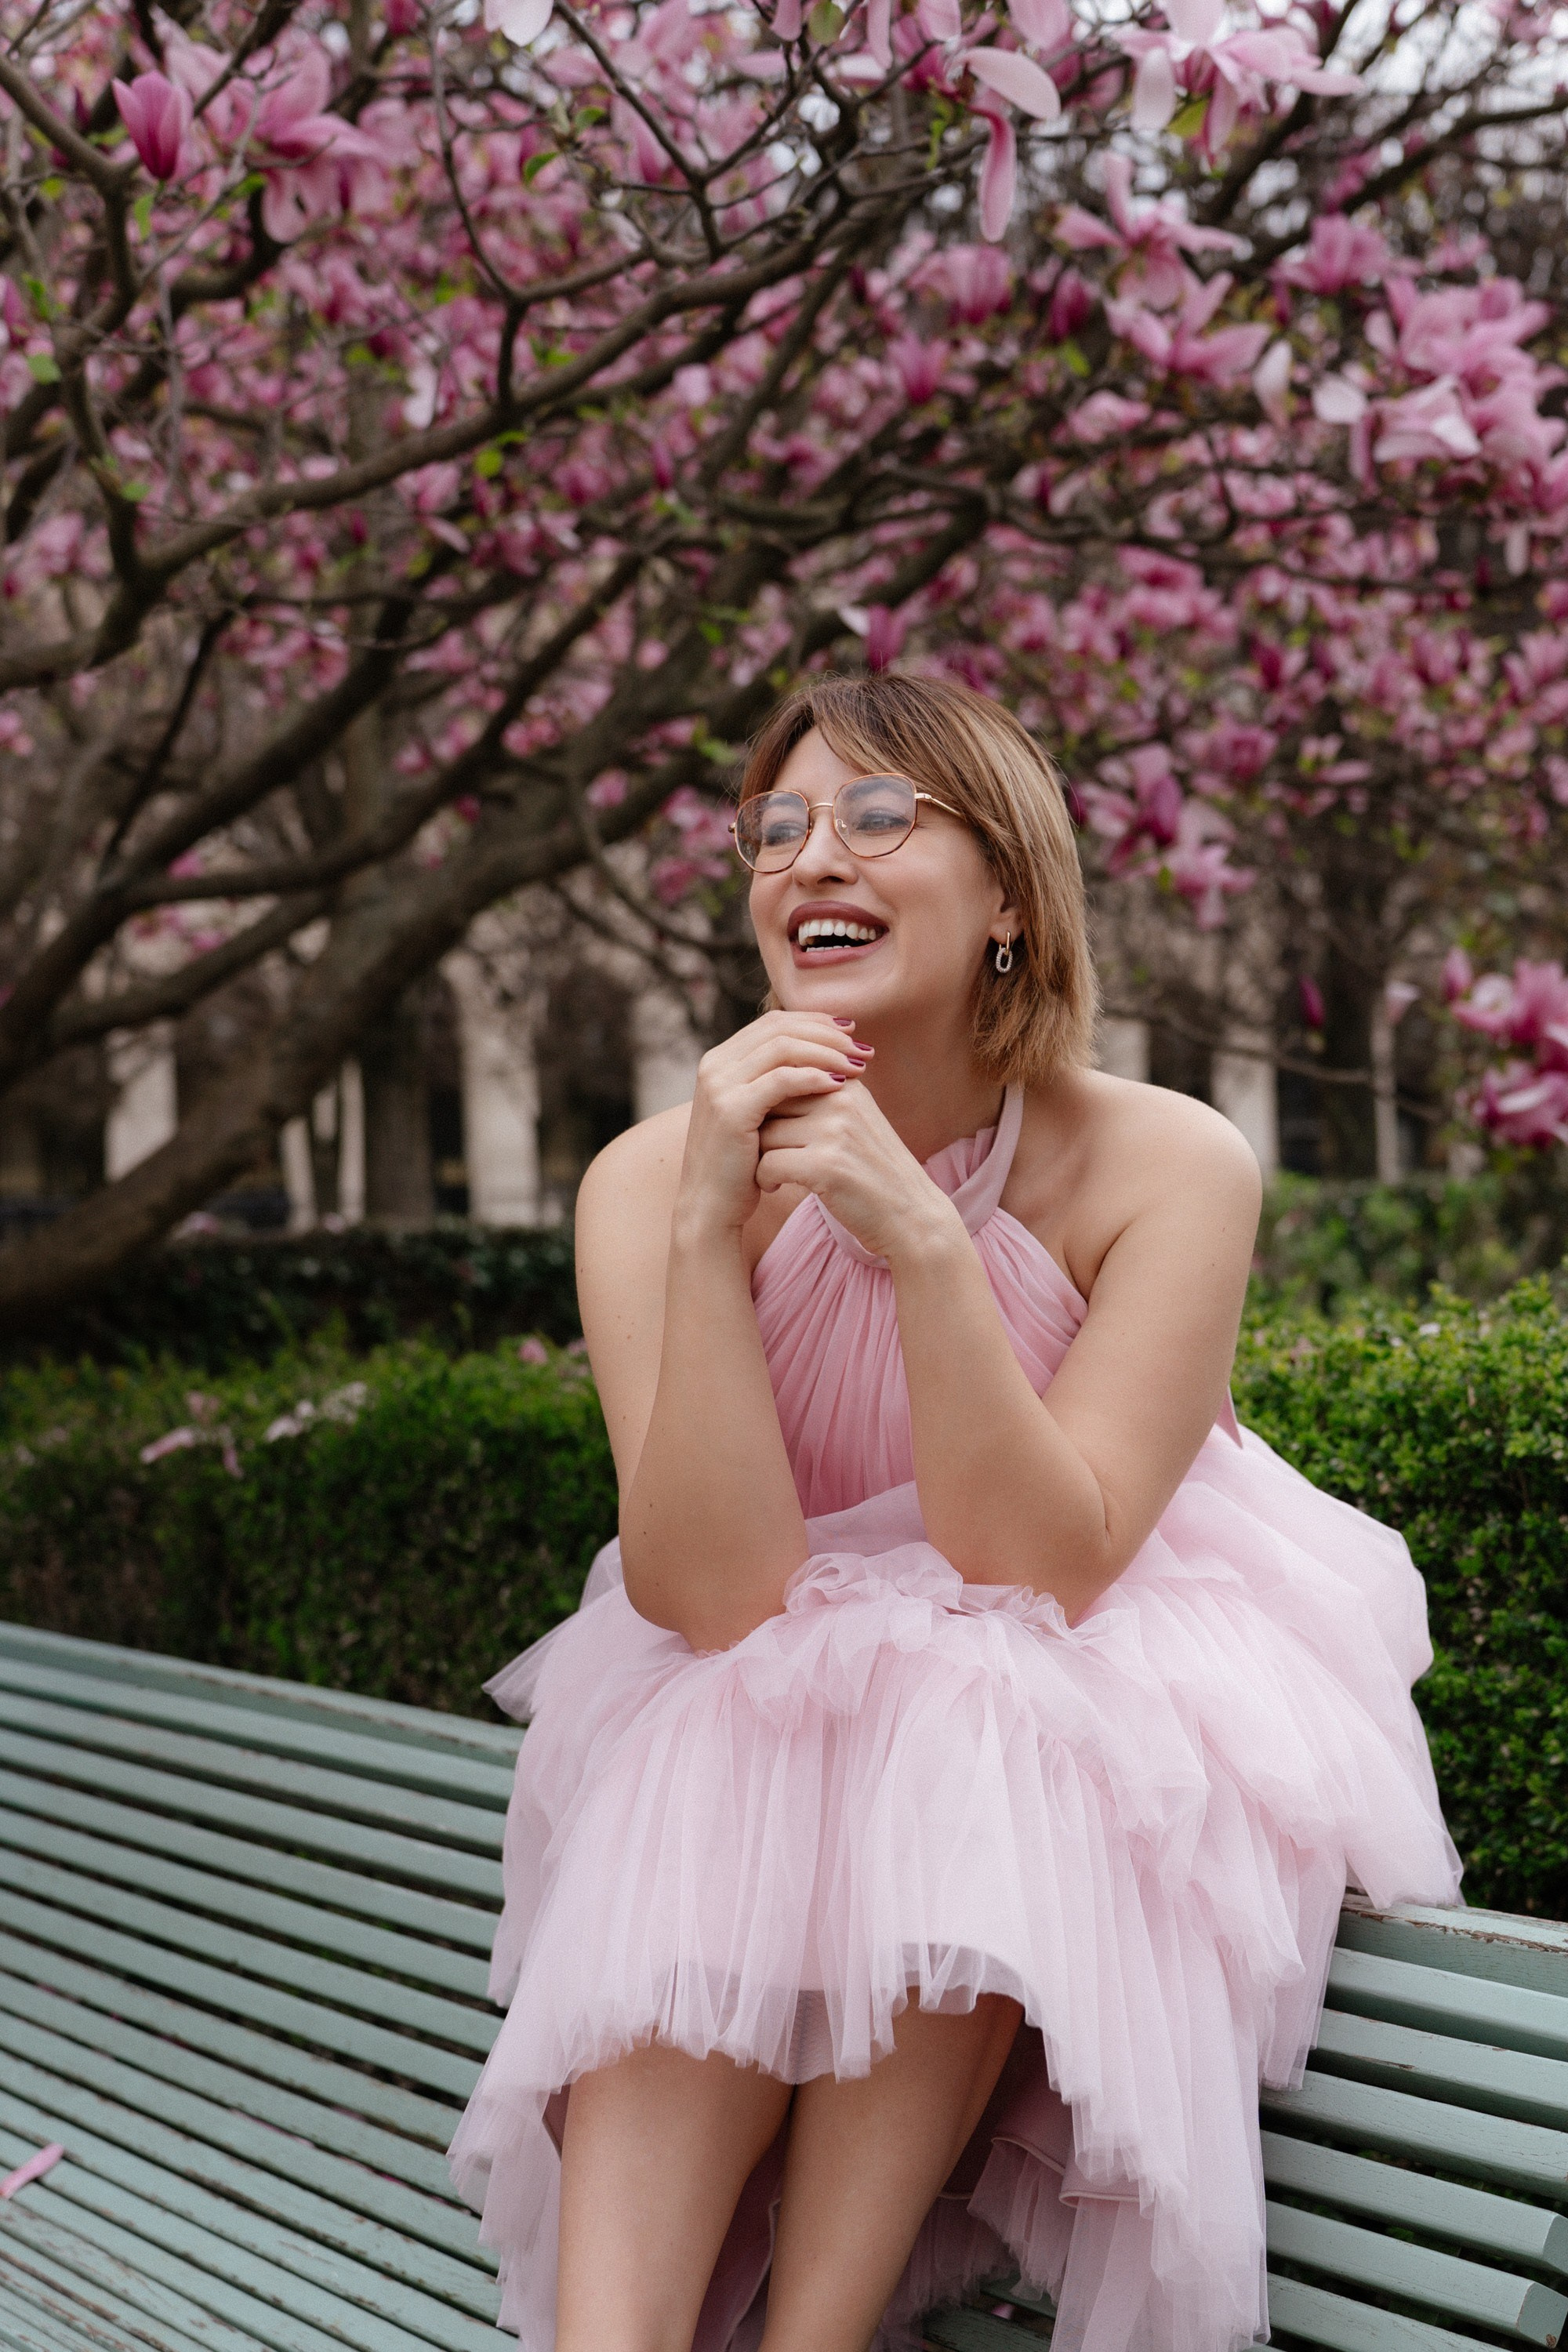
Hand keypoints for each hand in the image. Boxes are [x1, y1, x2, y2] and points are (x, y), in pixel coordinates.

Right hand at [676, 1010, 872, 1240]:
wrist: (711, 1207)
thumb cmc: (742, 1164)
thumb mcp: (760, 1113)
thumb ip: (778, 1081)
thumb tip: (827, 1054)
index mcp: (721, 1060)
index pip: (774, 1022)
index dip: (816, 1023)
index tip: (852, 1033)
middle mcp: (715, 1065)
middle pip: (780, 1028)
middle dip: (827, 1034)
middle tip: (863, 1049)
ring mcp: (719, 1085)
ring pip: (782, 1047)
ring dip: (826, 1052)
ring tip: (858, 1065)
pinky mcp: (731, 1110)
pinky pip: (780, 1080)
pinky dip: (813, 1077)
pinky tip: (839, 1083)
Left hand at [755, 1078, 964, 1264]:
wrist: (910, 1216)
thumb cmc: (873, 1171)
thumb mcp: (855, 1120)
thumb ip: (819, 1096)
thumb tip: (764, 1082)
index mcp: (846, 1083)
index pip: (782, 1078)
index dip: (766, 1108)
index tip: (773, 1133)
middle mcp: (842, 1099)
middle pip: (768, 1103)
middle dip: (758, 1131)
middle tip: (764, 1154)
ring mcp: (835, 1131)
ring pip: (764, 1134)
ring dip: (759, 1157)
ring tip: (772, 1174)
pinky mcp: (826, 1165)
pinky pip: (768, 1163)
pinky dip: (764, 1179)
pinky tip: (776, 1187)